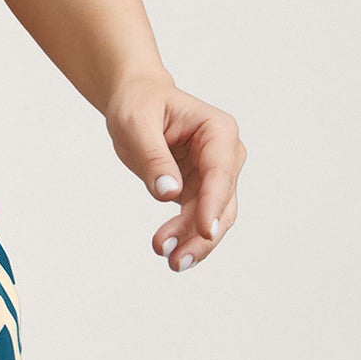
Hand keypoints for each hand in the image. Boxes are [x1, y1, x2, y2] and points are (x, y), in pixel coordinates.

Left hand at [103, 73, 246, 271]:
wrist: (135, 100)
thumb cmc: (138, 103)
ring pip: (214, 218)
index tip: (206, 230)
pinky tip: (172, 253)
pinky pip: (199, 220)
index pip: (220, 171)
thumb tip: (168, 192)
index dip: (214, 202)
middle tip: (173, 256)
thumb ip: (153, 156)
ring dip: (194, 242)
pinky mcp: (200, 190)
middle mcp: (225, 155)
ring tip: (170, 259)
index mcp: (218, 130)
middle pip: (221, 201)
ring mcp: (215, 175)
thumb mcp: (135, 122)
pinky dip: (187, 237)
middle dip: (200, 232)